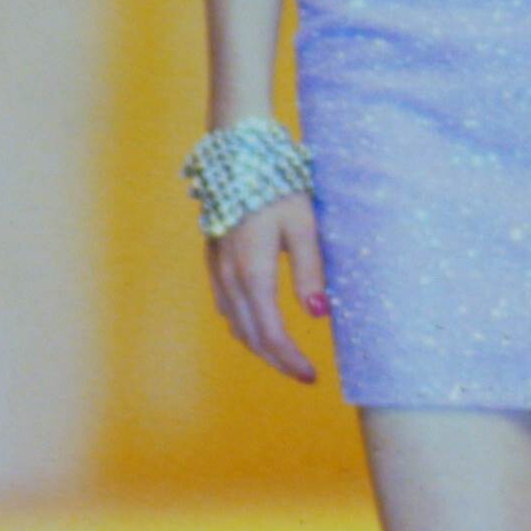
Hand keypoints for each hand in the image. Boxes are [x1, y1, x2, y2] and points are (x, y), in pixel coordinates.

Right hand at [207, 191, 329, 380]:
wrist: (237, 154)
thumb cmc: (277, 186)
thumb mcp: (303, 226)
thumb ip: (310, 271)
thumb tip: (318, 313)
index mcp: (252, 272)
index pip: (271, 332)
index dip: (290, 359)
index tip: (312, 375)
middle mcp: (229, 277)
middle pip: (250, 336)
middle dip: (277, 360)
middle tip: (303, 374)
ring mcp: (216, 270)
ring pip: (235, 324)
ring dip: (259, 346)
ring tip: (286, 356)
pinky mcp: (212, 261)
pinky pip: (226, 307)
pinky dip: (244, 326)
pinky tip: (259, 326)